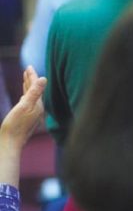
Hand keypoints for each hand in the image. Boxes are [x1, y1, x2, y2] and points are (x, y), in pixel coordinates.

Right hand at [0, 67, 46, 186]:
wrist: (10, 144)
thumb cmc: (15, 126)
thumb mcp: (24, 106)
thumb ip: (34, 93)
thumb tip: (44, 78)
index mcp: (38, 105)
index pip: (36, 86)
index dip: (32, 75)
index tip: (28, 66)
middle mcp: (37, 109)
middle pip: (35, 90)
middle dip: (31, 79)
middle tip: (27, 69)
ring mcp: (32, 114)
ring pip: (31, 96)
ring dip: (28, 87)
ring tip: (25, 78)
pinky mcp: (26, 119)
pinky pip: (28, 103)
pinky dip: (26, 96)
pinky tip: (23, 96)